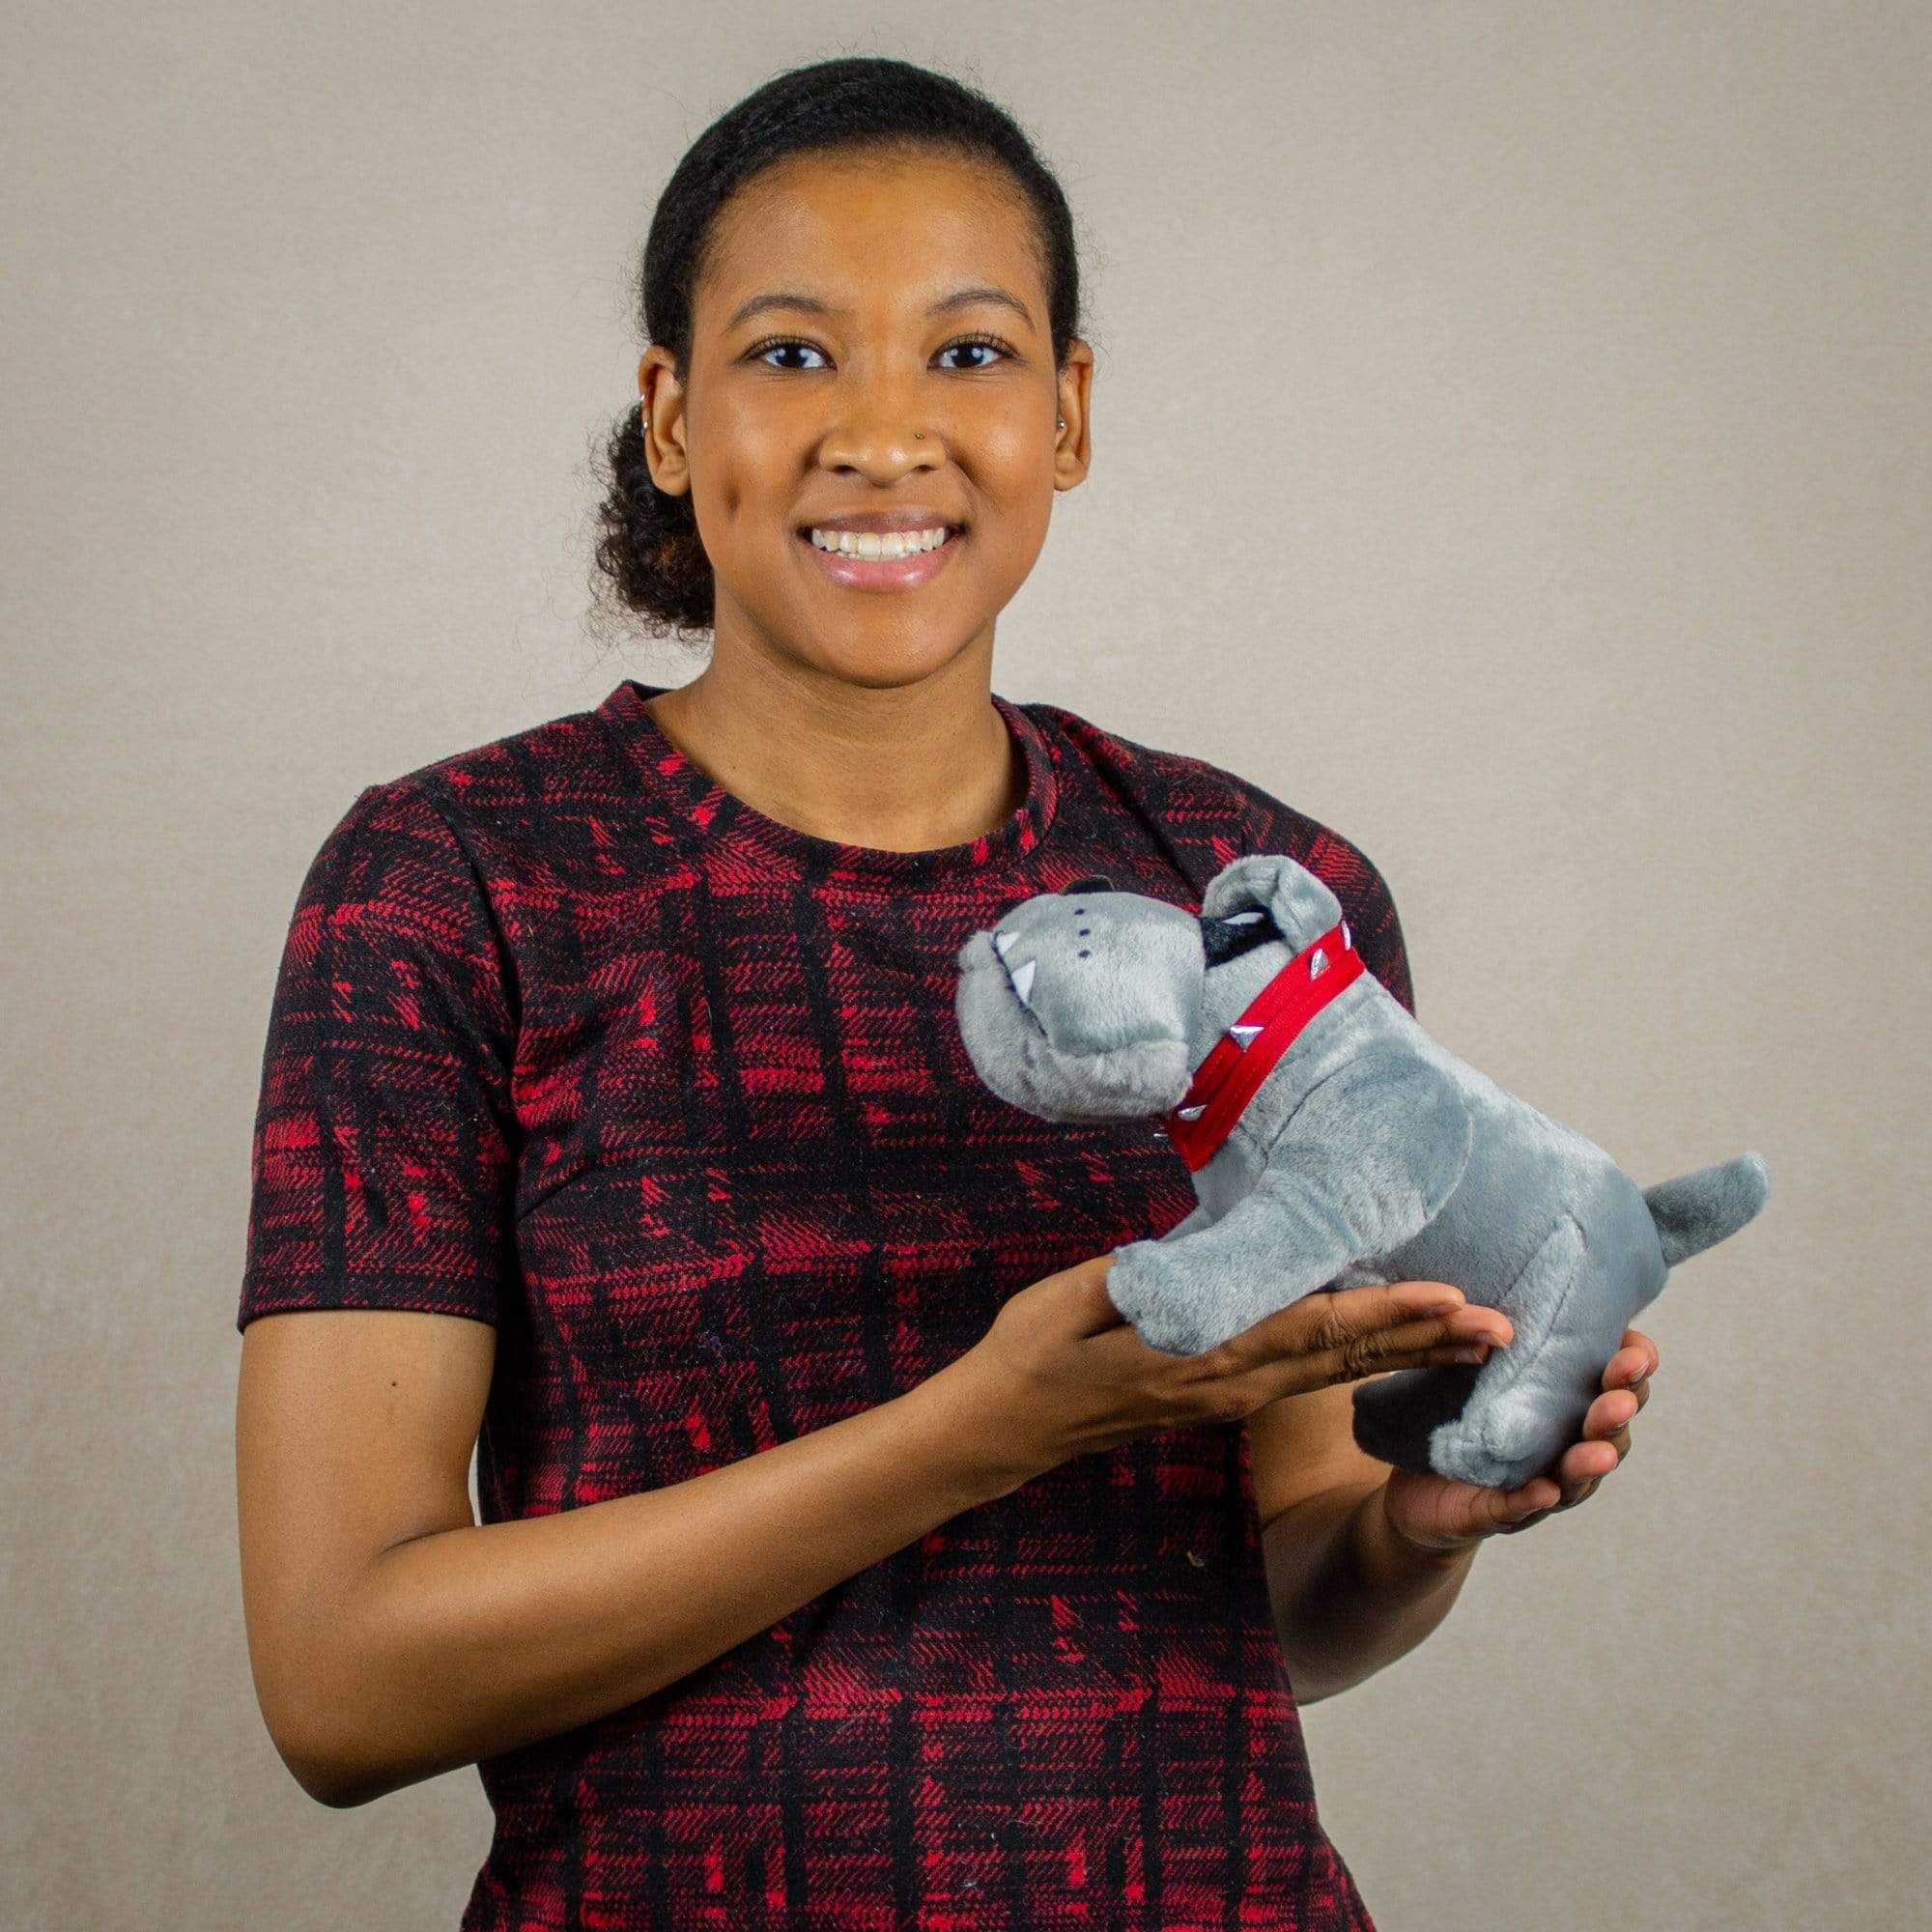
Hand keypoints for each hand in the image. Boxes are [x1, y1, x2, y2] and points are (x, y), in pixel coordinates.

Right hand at [959, 1257, 1519, 1493]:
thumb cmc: (1036, 1349)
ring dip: (1414, 1355)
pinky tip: (1406, 1347)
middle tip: (1506, 1324)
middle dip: (1429, 1340)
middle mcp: (1234, 1385)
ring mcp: (1234, 1398)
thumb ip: (1145, 1281)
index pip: (1312, 1332)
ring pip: (1341, 1374)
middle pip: (1348, 1358)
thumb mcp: (1076, 1301)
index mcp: (1203, 1358)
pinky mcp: (1229, 1399)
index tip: (1452, 1298)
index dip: (1386, 1314)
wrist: (1010, 1424)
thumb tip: (1200, 1258)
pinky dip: (1369, 1360)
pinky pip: (1313, 1379)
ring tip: (1485, 1340)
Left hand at [1379, 1326, 1656, 1553]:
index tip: (1639, 1349)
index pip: (1613, 1384)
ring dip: (1590, 1461)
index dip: (1632, 1370)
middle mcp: (1563, 1447)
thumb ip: (1493, 1331)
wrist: (1417, 1487)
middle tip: (1621, 1395)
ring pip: (1576, 1477)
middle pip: (1605, 1431)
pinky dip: (1535, 1500)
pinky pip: (1519, 1507)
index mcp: (1565, 1406)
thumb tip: (1494, 1272)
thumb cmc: (1458, 1420)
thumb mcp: (1475, 1367)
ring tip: (1597, 1450)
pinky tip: (1546, 1490)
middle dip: (1617, 1412)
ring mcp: (1537, 1483)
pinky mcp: (1497, 1511)